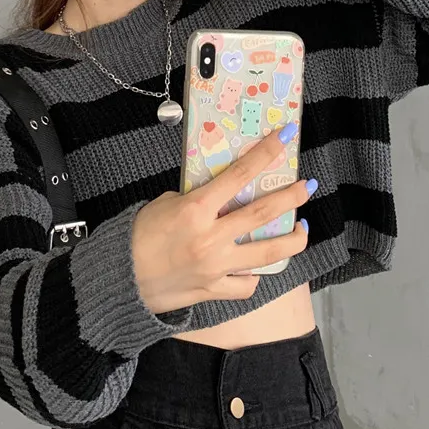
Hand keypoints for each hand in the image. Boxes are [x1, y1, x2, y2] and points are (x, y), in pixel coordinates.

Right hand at [131, 125, 314, 314]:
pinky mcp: (214, 290)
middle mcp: (210, 237)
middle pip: (262, 213)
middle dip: (290, 196)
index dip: (266, 153)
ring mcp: (216, 267)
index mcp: (195, 209)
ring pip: (268, 253)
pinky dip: (253, 274)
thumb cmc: (137, 236)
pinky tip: (254, 266)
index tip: (286, 137)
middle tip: (307, 186)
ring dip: (292, 239)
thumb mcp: (163, 205)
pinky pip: (246, 284)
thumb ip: (195, 200)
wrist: (120, 280)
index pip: (239, 175)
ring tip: (302, 230)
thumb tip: (219, 196)